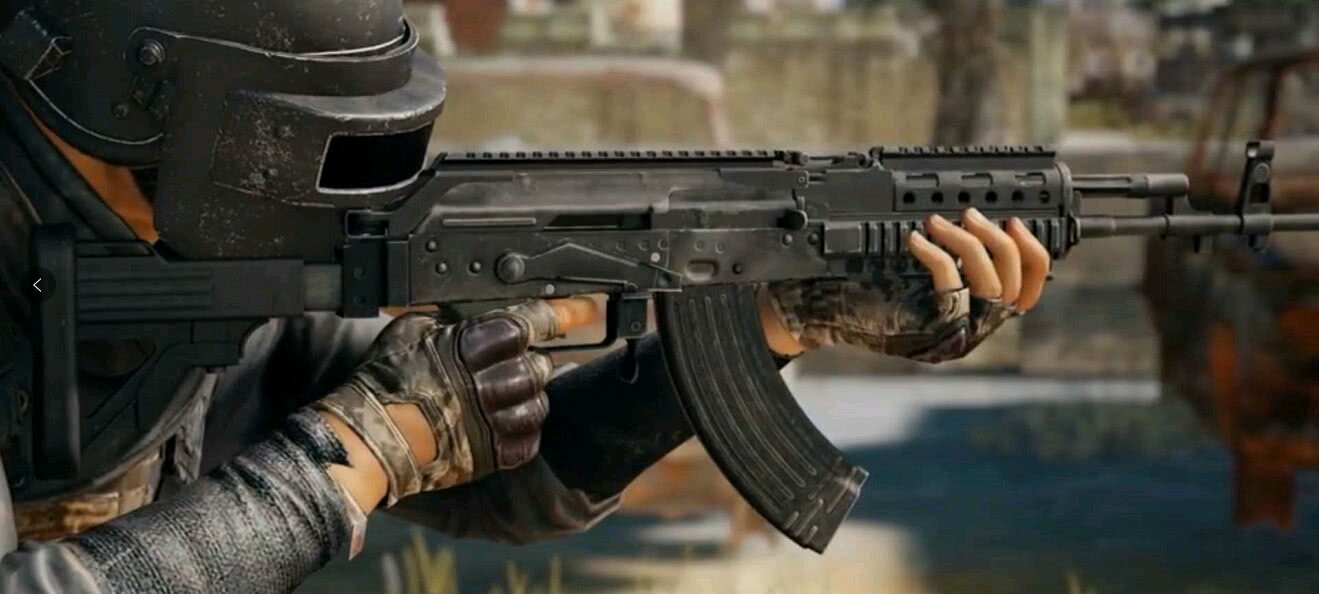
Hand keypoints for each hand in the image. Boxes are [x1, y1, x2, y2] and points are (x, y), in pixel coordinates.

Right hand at [314, 298, 599, 511]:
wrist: (367, 437)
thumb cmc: (383, 381)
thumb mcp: (411, 329)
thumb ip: (447, 317)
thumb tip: (466, 311)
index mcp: (473, 343)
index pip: (531, 322)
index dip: (564, 313)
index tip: (588, 310)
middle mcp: (489, 379)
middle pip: (539, 365)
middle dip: (531, 363)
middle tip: (510, 367)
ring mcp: (493, 419)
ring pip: (539, 403)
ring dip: (528, 398)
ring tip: (505, 396)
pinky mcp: (492, 454)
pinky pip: (528, 440)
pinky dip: (522, 432)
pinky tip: (503, 424)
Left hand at [761, 208, 1050, 361]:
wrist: (822, 315)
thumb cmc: (866, 290)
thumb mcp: (917, 277)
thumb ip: (952, 261)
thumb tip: (977, 219)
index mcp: (978, 321)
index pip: (1030, 295)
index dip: (1033, 255)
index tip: (1014, 222)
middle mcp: (972, 333)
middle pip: (1014, 284)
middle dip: (996, 240)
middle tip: (967, 214)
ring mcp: (952, 336)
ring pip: (989, 285)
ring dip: (968, 243)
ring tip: (938, 222)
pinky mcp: (928, 332)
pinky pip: (950, 287)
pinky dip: (937, 255)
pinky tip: (915, 241)